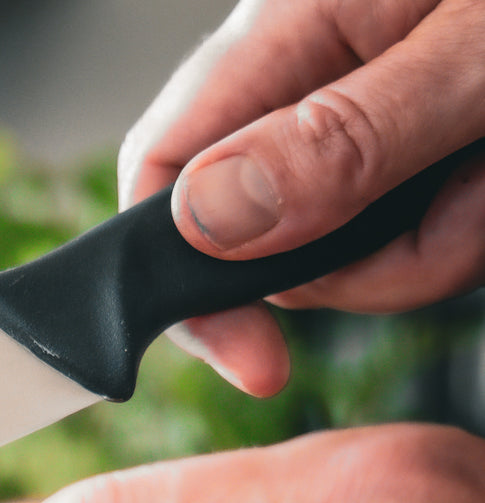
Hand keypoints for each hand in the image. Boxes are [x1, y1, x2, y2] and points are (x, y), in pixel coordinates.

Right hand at [119, 0, 484, 397]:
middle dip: (359, 263)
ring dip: (436, 247)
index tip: (252, 356)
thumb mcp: (482, 55)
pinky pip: (418, 236)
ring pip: (345, 250)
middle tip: (463, 214)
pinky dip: (471, 230)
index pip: (163, 164)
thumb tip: (207, 217)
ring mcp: (373, 120)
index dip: (177, 272)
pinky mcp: (427, 151)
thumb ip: (345, 138)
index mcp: (294, 25)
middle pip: (259, 231)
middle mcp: (315, 77)